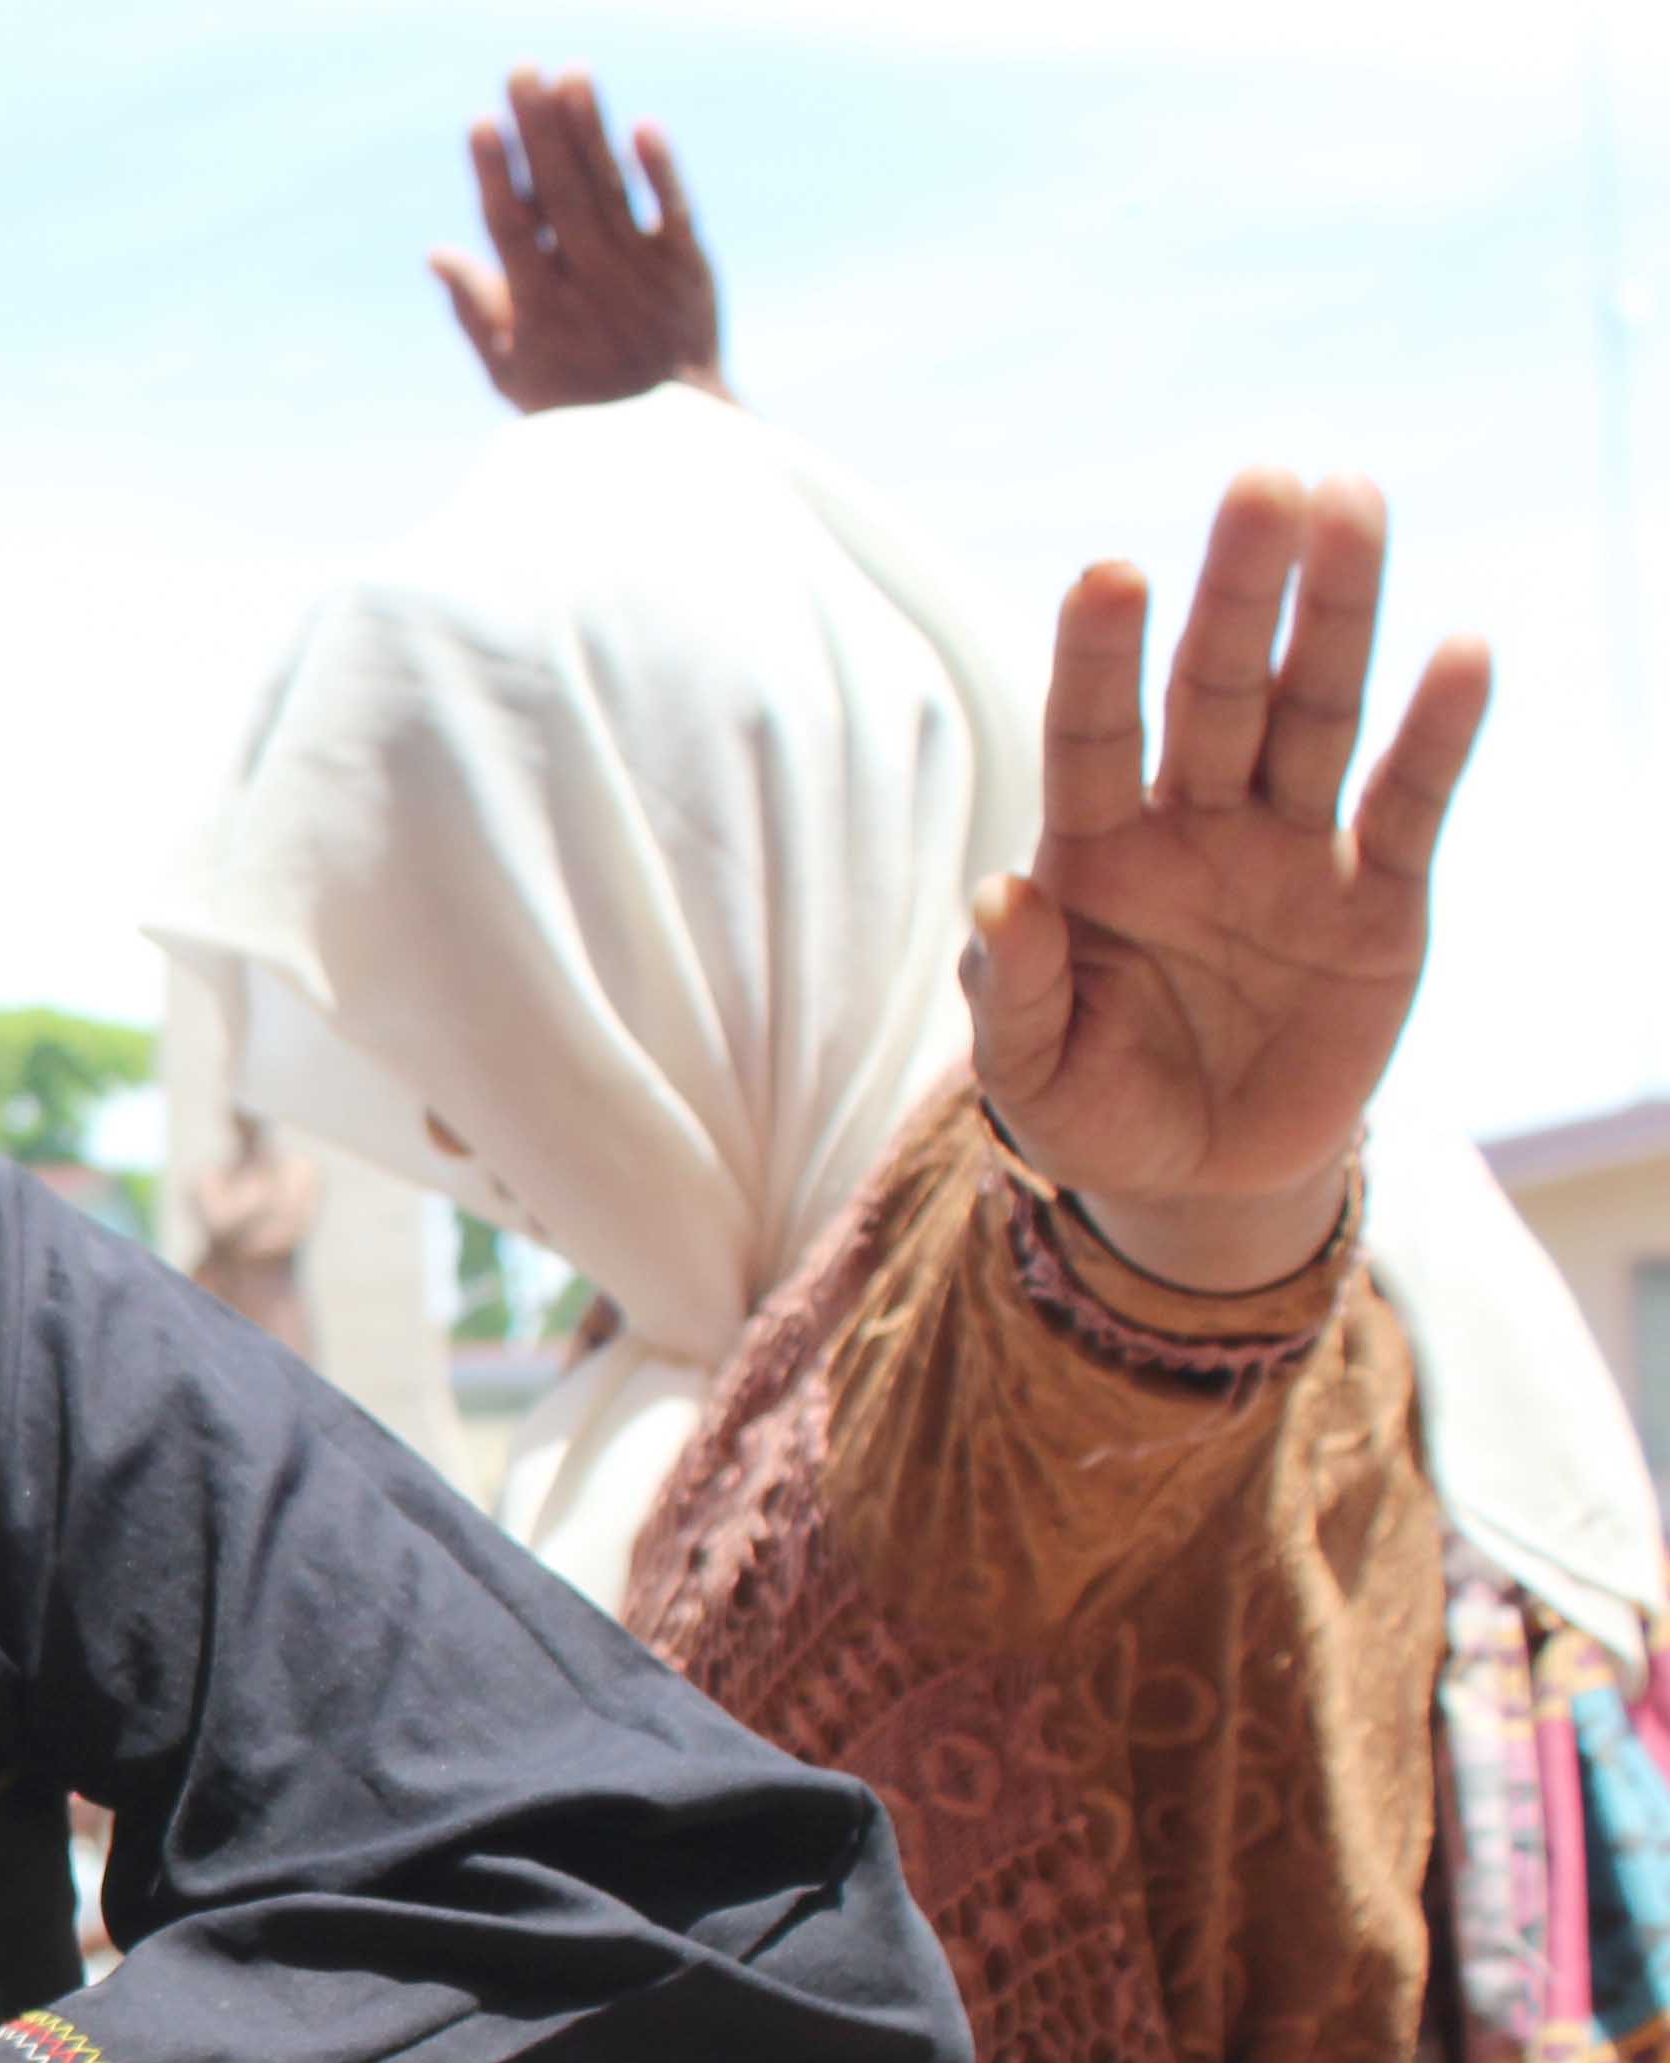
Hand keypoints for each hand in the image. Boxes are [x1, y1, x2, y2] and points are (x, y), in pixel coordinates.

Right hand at [432, 68, 724, 412]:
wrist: (669, 434)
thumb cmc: (575, 406)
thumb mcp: (511, 371)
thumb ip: (476, 309)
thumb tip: (438, 254)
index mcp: (541, 308)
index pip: (513, 227)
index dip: (495, 172)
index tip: (480, 122)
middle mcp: (592, 283)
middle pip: (560, 192)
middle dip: (538, 128)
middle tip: (520, 70)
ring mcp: (643, 272)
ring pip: (612, 189)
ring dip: (591, 130)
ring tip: (573, 74)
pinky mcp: (688, 268)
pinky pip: (673, 210)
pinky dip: (660, 169)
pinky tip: (641, 125)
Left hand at [967, 471, 1491, 1293]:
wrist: (1200, 1180)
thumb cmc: (1093, 1110)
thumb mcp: (1032, 1078)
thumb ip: (1013, 993)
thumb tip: (1001, 899)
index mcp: (1094, 856)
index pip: (1091, 736)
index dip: (1100, 658)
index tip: (1108, 574)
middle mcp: (1194, 827)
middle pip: (1216, 689)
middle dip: (1237, 590)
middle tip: (1264, 481)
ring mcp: (1291, 853)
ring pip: (1315, 713)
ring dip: (1337, 614)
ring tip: (1353, 499)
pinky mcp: (1379, 901)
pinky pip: (1411, 805)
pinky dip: (1438, 735)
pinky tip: (1462, 653)